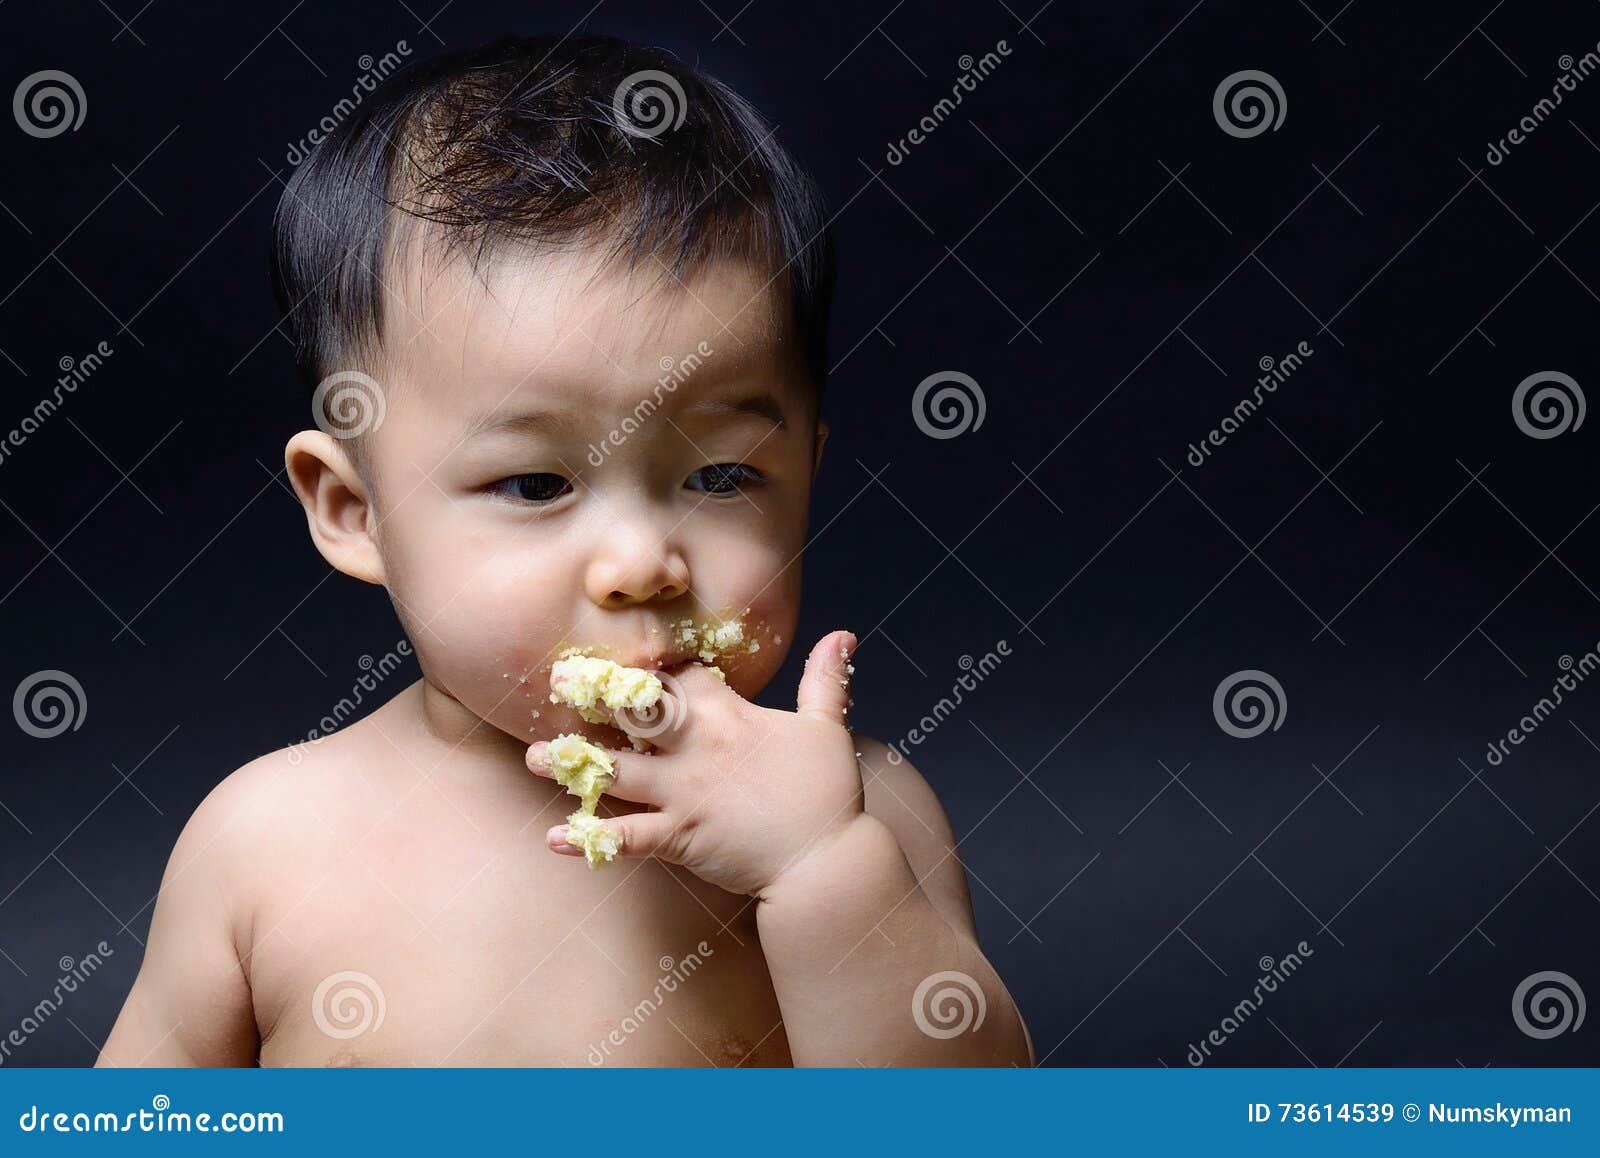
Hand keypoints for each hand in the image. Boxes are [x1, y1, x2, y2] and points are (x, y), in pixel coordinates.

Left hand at [525, 629, 864, 896]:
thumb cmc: (828, 793)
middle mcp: (699, 747)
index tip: (620, 657)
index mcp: (730, 715)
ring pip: (616, 771)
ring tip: (532, 757)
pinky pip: (625, 836)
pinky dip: (588, 839)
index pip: (681, 676)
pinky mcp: (680, 837)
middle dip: (596, 695)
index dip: (653, 665)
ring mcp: (685, 793)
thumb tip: (844, 635)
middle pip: (636, 711)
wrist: (827, 863)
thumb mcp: (828, 727)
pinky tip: (554, 837)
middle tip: (556, 682)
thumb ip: (827, 679)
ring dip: (573, 765)